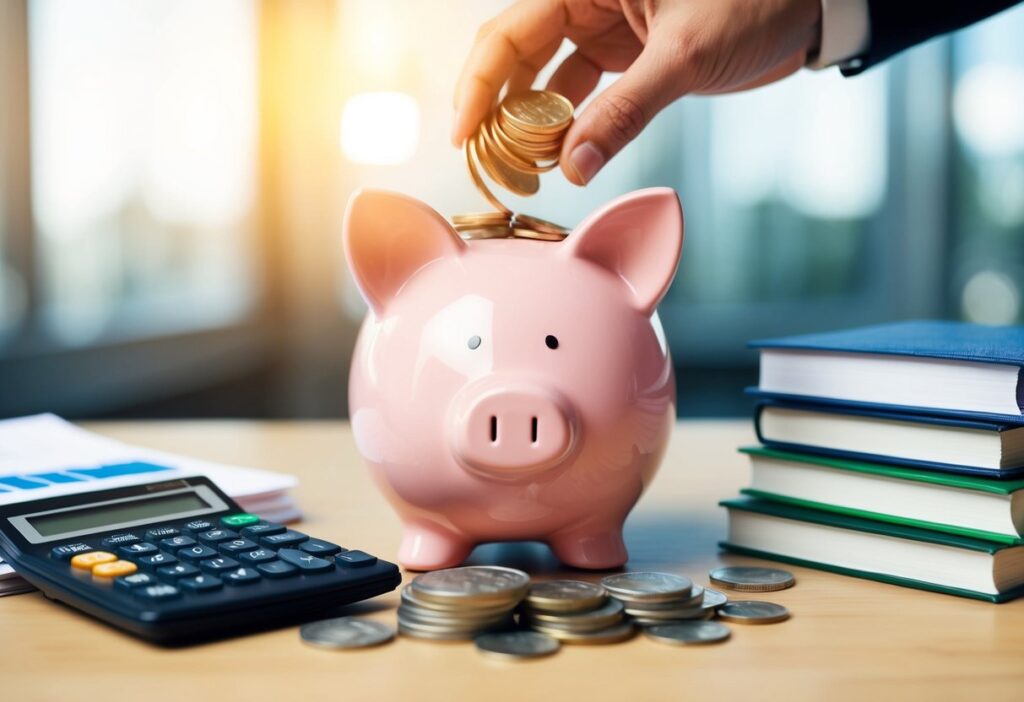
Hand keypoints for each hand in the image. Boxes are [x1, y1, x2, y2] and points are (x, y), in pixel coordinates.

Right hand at [453, 0, 821, 184]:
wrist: (807, 6)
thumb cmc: (755, 1)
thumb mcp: (686, 55)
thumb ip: (626, 111)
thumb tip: (573, 168)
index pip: (508, 32)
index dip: (478, 84)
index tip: (461, 135)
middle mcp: (587, 2)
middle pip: (516, 57)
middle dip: (497, 110)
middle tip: (485, 163)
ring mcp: (605, 30)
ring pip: (545, 79)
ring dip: (532, 125)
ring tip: (522, 169)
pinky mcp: (626, 57)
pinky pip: (582, 95)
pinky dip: (570, 127)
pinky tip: (561, 158)